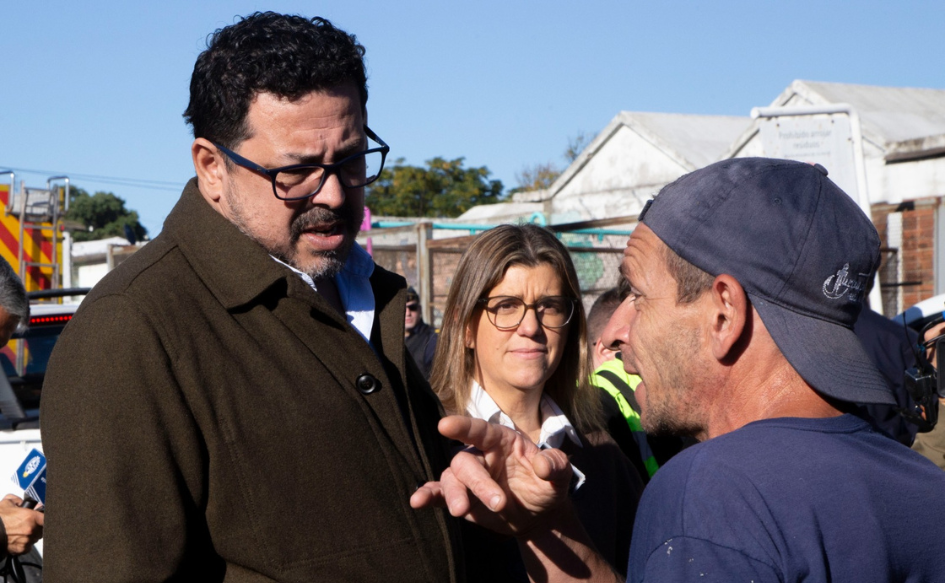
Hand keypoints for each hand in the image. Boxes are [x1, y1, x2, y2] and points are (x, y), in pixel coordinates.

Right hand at [0, 494, 43, 555]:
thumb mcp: (7, 502)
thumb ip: (19, 500)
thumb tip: (29, 503)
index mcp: (30, 517)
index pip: (47, 518)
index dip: (45, 518)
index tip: (42, 518)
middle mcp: (31, 529)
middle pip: (42, 529)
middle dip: (37, 526)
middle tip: (28, 524)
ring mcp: (27, 540)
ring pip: (35, 538)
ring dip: (31, 535)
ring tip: (20, 532)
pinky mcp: (22, 549)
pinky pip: (28, 546)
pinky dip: (25, 544)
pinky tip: (17, 539)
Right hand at [410, 416, 571, 536]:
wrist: (538, 514)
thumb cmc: (548, 485)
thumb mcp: (560, 475)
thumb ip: (556, 465)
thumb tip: (543, 464)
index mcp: (502, 441)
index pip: (480, 430)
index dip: (462, 426)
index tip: (445, 425)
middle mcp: (481, 455)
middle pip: (466, 461)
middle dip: (478, 483)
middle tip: (499, 504)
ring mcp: (468, 477)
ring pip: (451, 478)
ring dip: (454, 494)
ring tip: (461, 512)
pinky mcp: (461, 496)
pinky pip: (439, 493)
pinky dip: (427, 496)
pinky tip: (417, 501)